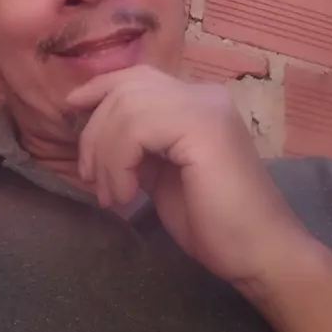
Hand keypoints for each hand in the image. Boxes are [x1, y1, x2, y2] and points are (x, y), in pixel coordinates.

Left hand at [66, 65, 309, 288]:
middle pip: (125, 88)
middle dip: (94, 133)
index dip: (99, 87)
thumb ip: (139, 146)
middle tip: (91, 178)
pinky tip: (127, 197)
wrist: (261, 254)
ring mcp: (205, 107)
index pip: (137, 77)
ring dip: (104, 156)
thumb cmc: (214, 222)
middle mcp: (203, 94)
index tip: (70, 108)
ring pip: (125, 107)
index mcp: (197, 101)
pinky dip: (118, 164)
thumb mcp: (162, 173)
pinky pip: (135, 129)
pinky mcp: (202, 127)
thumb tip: (96, 132)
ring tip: (113, 196)